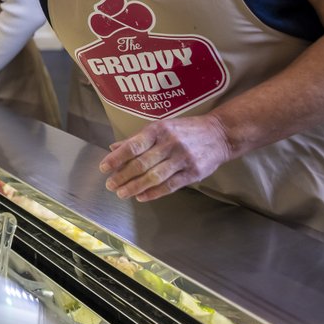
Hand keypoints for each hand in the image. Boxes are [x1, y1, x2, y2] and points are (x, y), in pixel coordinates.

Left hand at [99, 114, 231, 200]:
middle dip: (123, 176)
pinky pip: (170, 185)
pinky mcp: (194, 172)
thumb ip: (137, 139)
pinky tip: (141, 196)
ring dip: (135, 187)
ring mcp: (183, 159)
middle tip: (110, 185)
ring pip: (155, 177)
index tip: (103, 167)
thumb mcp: (160, 127)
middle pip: (142, 164)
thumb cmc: (184, 130)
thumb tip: (113, 147)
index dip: (116, 158)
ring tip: (122, 193)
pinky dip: (154, 193)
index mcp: (158, 130)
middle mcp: (170, 143)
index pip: (133, 146)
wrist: (219, 134)